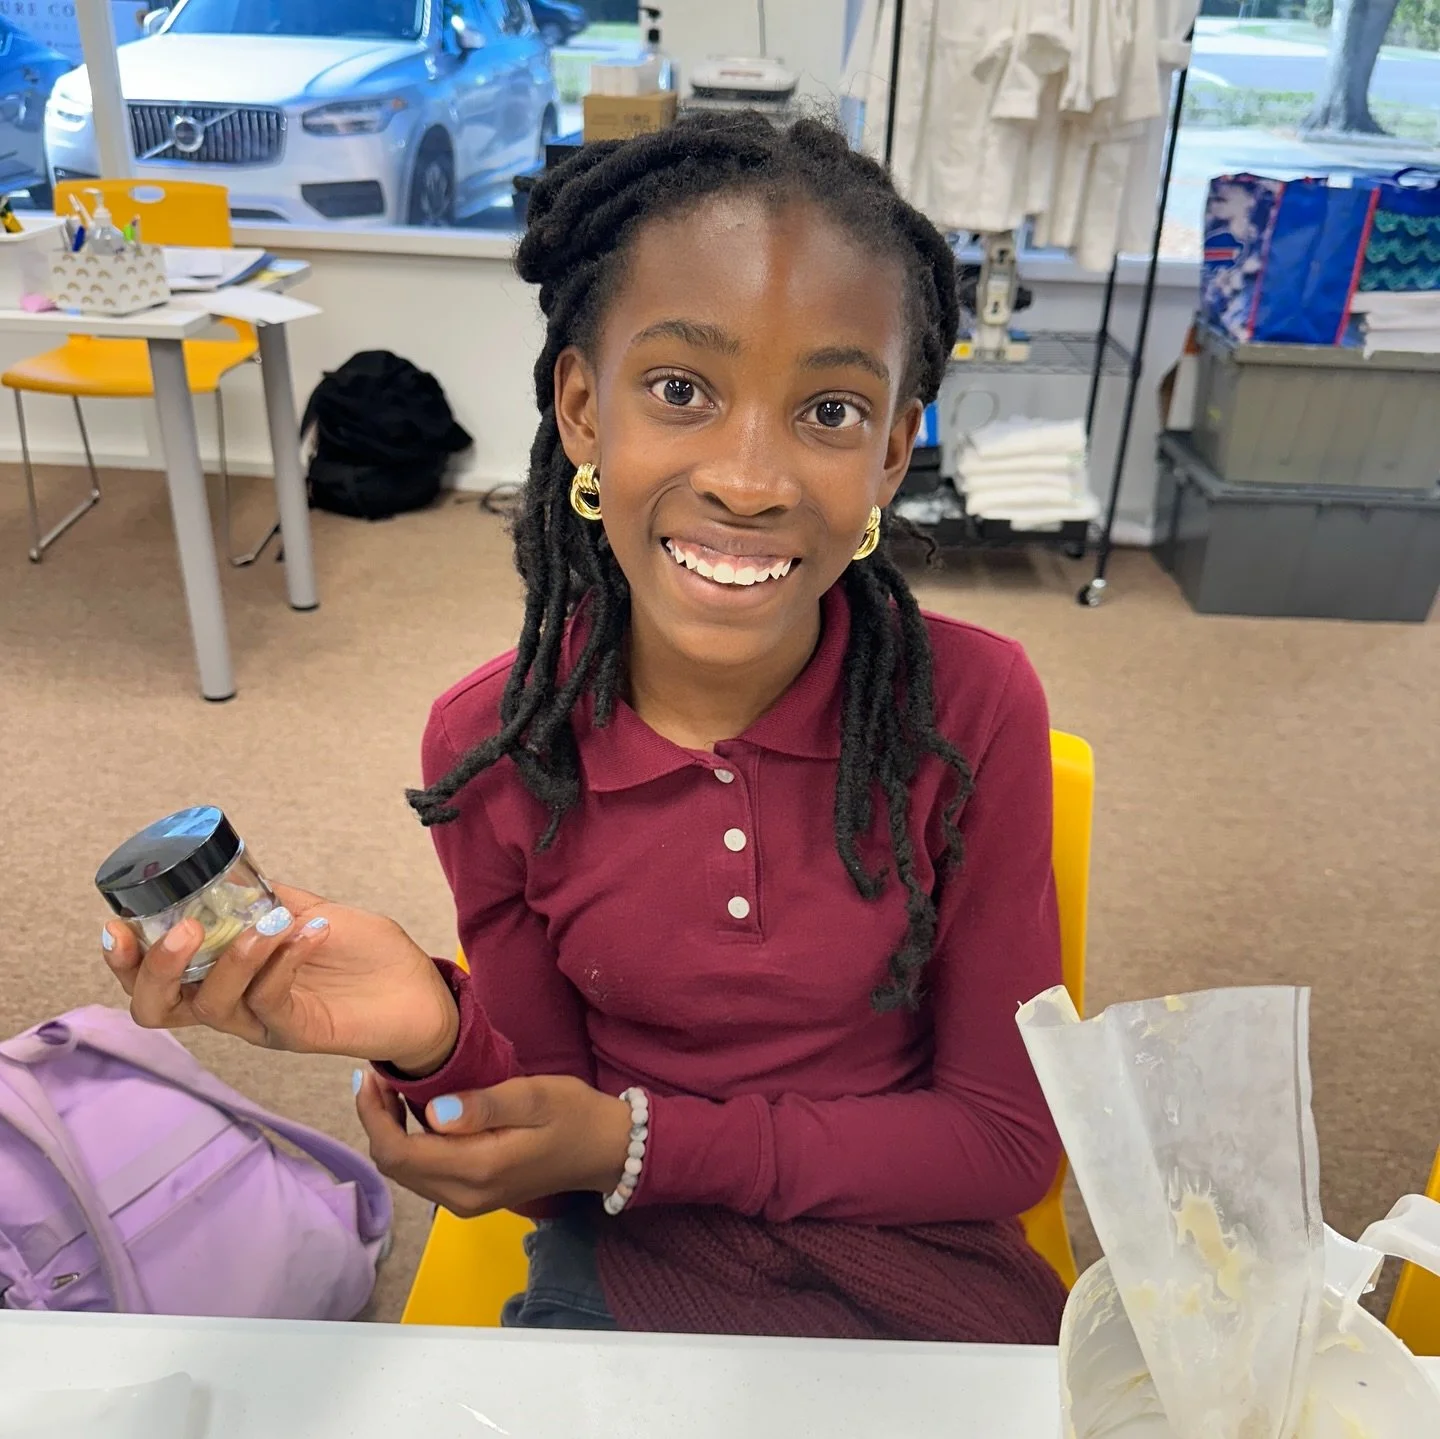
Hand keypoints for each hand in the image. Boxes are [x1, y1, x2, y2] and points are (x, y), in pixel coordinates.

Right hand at [103, 883, 458, 1073]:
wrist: (422, 989)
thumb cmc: (365, 956)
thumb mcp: (312, 914)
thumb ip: (272, 901)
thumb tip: (233, 876)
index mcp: (226, 978)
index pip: (157, 981)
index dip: (126, 961)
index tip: (117, 925)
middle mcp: (235, 1006)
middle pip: (162, 1008)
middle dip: (158, 970)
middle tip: (182, 933)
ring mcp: (264, 1023)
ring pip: (216, 1005)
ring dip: (235, 957)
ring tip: (269, 924)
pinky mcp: (299, 1033)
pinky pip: (273, 1002)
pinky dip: (285, 960)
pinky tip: (310, 930)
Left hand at [355, 1073, 632, 1216]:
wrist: (605, 1150)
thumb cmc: (574, 1113)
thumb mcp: (536, 1096)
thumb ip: (484, 1106)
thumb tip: (432, 1112)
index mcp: (476, 1169)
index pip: (399, 1152)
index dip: (373, 1116)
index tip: (371, 1076)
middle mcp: (463, 1196)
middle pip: (395, 1166)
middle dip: (376, 1121)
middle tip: (378, 1077)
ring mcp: (466, 1203)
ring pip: (405, 1173)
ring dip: (391, 1133)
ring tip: (393, 1089)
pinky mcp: (471, 1199)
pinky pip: (423, 1175)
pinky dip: (410, 1145)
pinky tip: (418, 1114)